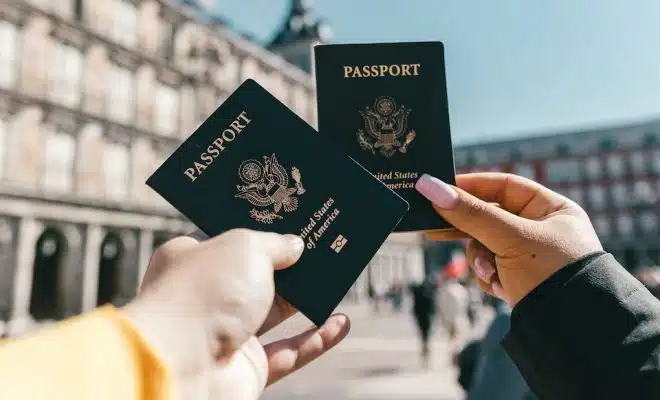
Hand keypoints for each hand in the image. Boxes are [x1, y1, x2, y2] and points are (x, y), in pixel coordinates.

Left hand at [121, 229, 350, 398]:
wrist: (180, 368)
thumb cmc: (203, 295)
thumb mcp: (244, 247)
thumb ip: (274, 243)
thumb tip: (294, 245)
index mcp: (191, 260)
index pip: (227, 237)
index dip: (259, 225)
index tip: (289, 215)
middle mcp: (206, 297)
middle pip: (256, 274)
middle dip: (289, 262)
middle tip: (321, 243)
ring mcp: (226, 334)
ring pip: (275, 312)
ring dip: (307, 298)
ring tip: (337, 277)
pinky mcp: (246, 368)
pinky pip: (289, 352)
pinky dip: (316, 340)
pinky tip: (341, 323)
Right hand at [416, 172, 602, 305]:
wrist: (571, 331)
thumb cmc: (551, 273)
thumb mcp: (509, 238)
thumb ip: (470, 213)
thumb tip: (430, 186)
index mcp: (552, 209)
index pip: (504, 186)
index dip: (472, 186)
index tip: (440, 189)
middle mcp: (542, 229)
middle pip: (489, 218)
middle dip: (468, 230)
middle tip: (433, 229)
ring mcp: (529, 256)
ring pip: (484, 246)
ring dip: (480, 261)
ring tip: (490, 274)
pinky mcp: (519, 279)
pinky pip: (490, 268)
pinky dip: (489, 277)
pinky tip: (500, 288)